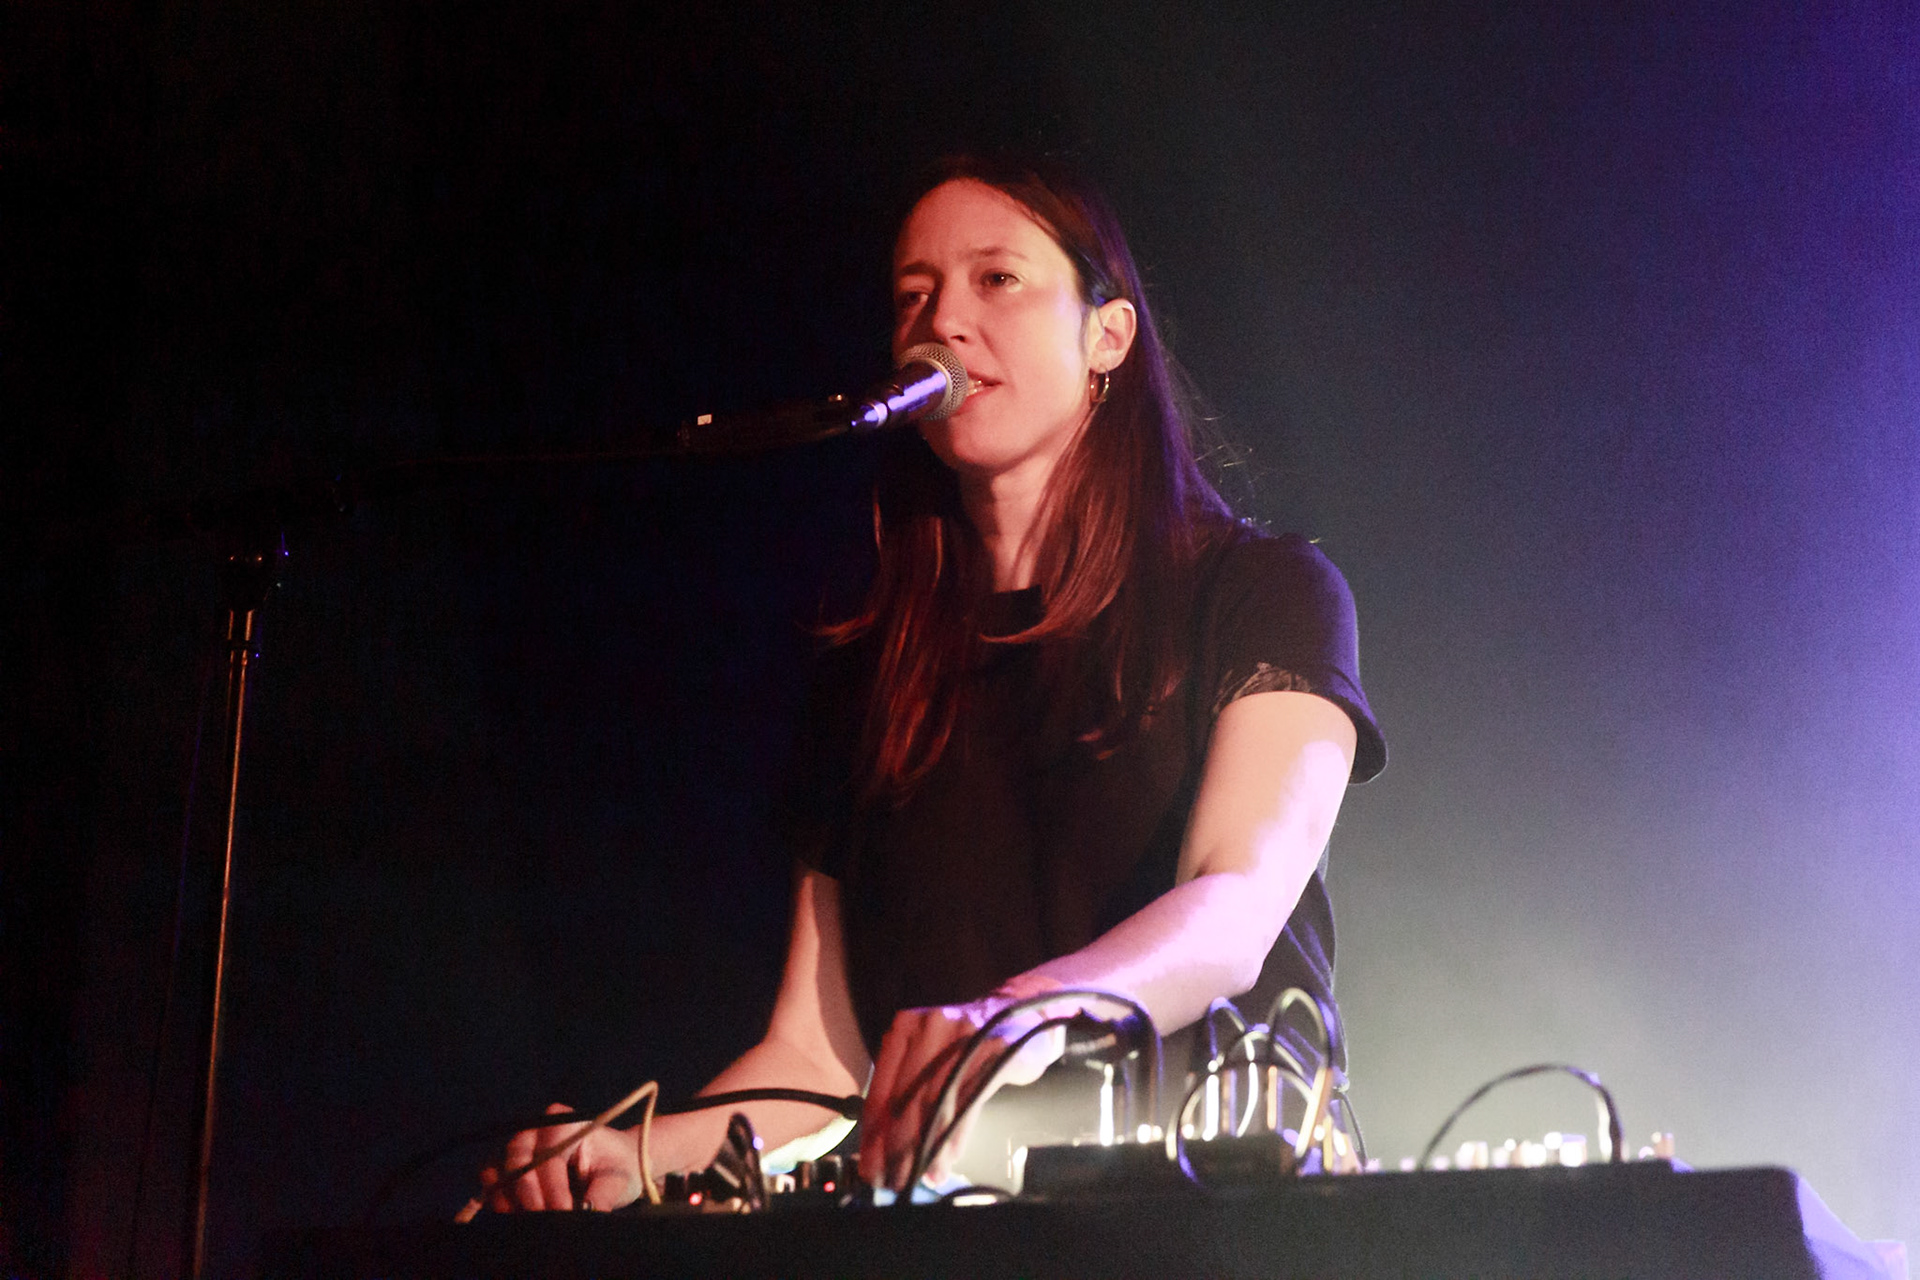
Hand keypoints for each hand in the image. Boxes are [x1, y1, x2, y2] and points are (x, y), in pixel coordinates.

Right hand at [478, 1102, 643, 1212]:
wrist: (616, 1165)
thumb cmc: (619, 1167)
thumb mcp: (618, 1182)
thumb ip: (599, 1199)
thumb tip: (584, 1219)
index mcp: (566, 1123)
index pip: (551, 1157)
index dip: (554, 1189)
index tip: (565, 1213)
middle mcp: (537, 1129)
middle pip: (517, 1158)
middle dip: (528, 1194)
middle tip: (543, 1221)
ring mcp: (520, 1145)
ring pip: (498, 1167)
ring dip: (506, 1197)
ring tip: (524, 1222)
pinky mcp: (510, 1164)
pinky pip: (492, 1179)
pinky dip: (497, 1198)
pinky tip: (511, 1217)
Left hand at [858, 984, 1072, 1192]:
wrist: (1021, 1011)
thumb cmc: (967, 1042)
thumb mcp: (930, 1052)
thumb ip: (907, 1086)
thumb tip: (882, 1142)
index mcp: (905, 1028)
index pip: (881, 1088)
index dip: (873, 1134)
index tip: (869, 1167)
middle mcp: (930, 1027)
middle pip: (906, 1099)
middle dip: (897, 1147)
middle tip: (893, 1181)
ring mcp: (963, 1037)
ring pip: (936, 1102)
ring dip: (928, 1147)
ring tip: (923, 1176)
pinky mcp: (993, 1051)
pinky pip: (968, 1100)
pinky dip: (956, 1134)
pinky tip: (949, 1158)